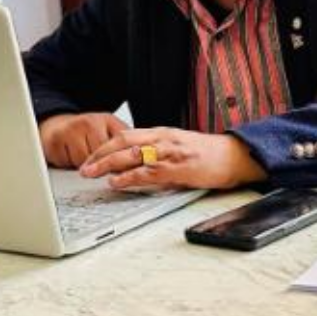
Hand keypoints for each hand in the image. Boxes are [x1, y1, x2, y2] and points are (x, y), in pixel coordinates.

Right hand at [38, 112, 129, 167]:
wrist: (56, 125)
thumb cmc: (85, 131)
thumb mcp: (109, 129)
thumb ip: (125, 141)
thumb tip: (142, 156)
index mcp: (106, 119)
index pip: (119, 145)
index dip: (121, 160)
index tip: (126, 170)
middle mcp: (88, 121)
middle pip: (101, 157)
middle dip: (101, 165)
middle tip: (97, 163)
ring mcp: (71, 129)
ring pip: (84, 162)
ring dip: (83, 165)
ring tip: (81, 154)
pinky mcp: (55, 140)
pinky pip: (67, 163)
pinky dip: (68, 163)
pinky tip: (69, 154)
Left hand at [79, 127, 266, 190]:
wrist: (234, 156)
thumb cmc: (207, 154)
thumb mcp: (177, 147)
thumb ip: (156, 152)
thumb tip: (134, 163)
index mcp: (160, 133)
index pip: (125, 135)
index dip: (104, 146)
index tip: (89, 156)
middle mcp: (162, 139)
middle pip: (122, 141)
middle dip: (99, 154)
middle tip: (82, 167)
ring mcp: (169, 152)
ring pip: (131, 154)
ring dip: (107, 164)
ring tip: (90, 173)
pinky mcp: (178, 168)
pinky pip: (148, 172)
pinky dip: (129, 177)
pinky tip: (116, 182)